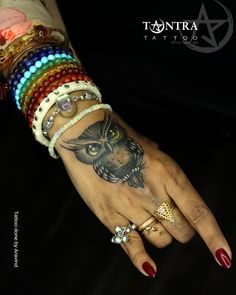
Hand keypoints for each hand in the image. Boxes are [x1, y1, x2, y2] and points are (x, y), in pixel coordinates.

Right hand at [52, 107, 231, 276]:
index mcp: (168, 173)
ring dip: (162, 236)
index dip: (213, 236)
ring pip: (161, 240)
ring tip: (151, 223)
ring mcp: (131, 206)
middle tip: (173, 220)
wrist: (85, 134)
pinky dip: (141, 259)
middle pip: (182, 230)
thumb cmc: (118, 135)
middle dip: (181, 229)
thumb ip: (162, 166)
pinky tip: (149, 268)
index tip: (223, 255)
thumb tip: (167, 178)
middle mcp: (153, 193)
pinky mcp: (109, 214)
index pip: (198, 212)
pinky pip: (130, 244)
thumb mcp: (149, 145)